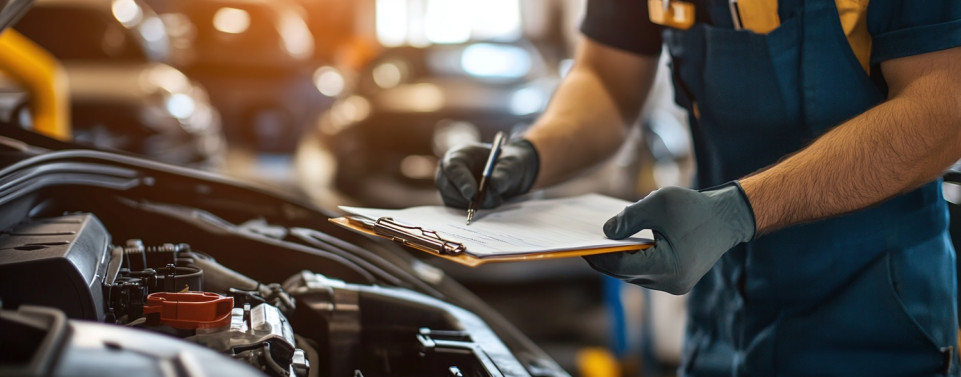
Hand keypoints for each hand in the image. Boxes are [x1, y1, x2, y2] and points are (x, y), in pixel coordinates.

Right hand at [435, 138, 538, 208]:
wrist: (502, 172)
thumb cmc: (504, 164)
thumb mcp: (509, 163)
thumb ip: (504, 171)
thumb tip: (494, 185)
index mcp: (458, 155)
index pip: (453, 168)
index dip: (462, 182)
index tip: (472, 194)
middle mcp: (447, 172)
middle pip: (450, 189)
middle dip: (471, 198)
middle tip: (493, 200)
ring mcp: (447, 188)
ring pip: (456, 202)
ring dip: (476, 205)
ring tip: (496, 198)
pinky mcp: (452, 201)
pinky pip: (459, 210)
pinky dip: (475, 210)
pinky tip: (490, 202)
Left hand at [584, 182, 755, 294]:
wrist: (729, 217)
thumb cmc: (696, 208)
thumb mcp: (659, 203)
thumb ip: (629, 218)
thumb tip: (605, 232)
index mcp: (668, 267)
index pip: (621, 266)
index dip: (598, 255)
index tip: (581, 245)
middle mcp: (671, 283)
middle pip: (625, 273)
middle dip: (605, 258)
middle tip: (583, 244)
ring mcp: (674, 284)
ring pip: (635, 274)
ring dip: (619, 259)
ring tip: (597, 244)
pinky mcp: (677, 280)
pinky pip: (647, 272)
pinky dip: (633, 258)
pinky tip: (620, 245)